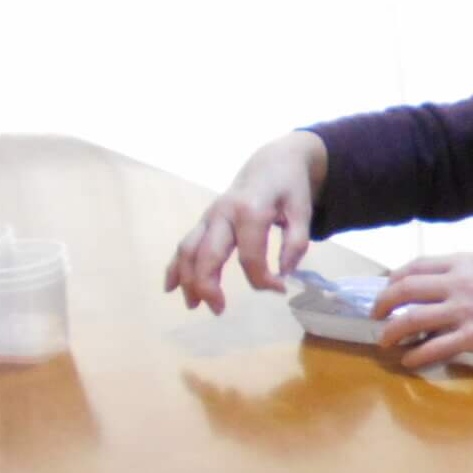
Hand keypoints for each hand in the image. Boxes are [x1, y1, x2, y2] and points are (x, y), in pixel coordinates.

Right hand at [164, 131, 326, 313]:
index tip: (280, 289)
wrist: (272, 162)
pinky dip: (175, 265)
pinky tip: (171, 286)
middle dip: (208, 285)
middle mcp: (223, 214)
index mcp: (250, 211)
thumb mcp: (302, 211)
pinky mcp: (205, 221)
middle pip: (207, 254)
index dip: (263, 279)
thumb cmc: (289, 188)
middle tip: (218, 310)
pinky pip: (185, 243)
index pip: (250, 256)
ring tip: (192, 305)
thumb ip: (296, 242)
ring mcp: (209, 217)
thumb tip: (284, 273)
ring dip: (186, 279)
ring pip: (189, 249)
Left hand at [371, 254, 472, 368]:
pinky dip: (416, 355)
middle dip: (382, 304)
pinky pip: (433, 347)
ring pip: (412, 319)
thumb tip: (426, 291)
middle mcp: (460, 283)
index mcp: (463, 264)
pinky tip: (409, 360)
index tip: (385, 291)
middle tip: (376, 316)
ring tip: (385, 341)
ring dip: (391, 332)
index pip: (414, 266)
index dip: (392, 280)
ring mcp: (465, 310)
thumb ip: (458, 277)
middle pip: (405, 289)